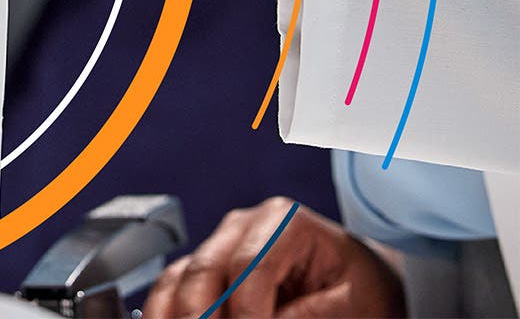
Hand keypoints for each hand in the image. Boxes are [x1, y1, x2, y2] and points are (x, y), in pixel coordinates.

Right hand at [143, 198, 405, 317]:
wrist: (359, 286)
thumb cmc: (361, 290)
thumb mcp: (353, 303)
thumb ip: (309, 315)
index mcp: (285, 221)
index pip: (249, 266)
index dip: (247, 311)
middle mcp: (243, 225)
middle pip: (204, 270)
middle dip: (201, 316)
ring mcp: (218, 245)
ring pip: (178, 280)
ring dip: (177, 315)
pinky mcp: (203, 269)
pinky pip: (171, 290)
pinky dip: (167, 314)